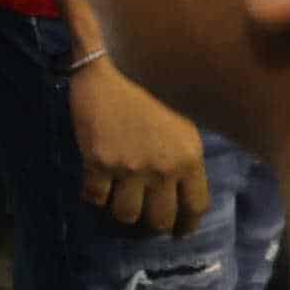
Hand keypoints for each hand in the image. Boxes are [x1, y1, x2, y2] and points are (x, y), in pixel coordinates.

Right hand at [70, 57, 211, 236]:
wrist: (111, 58)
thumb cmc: (150, 82)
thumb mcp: (180, 118)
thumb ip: (182, 153)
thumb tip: (179, 185)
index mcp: (190, 156)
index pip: (196, 206)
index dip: (186, 225)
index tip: (178, 232)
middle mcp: (164, 168)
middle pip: (160, 220)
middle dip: (151, 224)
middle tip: (143, 219)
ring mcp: (130, 167)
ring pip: (127, 215)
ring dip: (121, 211)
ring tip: (116, 200)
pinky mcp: (100, 162)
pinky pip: (95, 197)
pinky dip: (93, 195)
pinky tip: (94, 185)